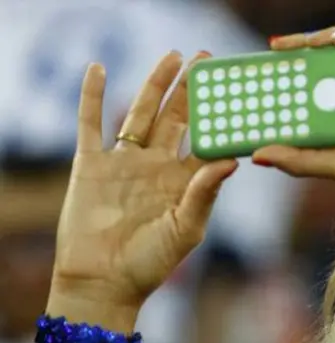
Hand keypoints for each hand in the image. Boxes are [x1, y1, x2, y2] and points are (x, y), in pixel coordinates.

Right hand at [52, 51, 237, 309]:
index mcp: (184, 181)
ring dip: (154, 84)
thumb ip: (205, 193)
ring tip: (171, 57)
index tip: (234, 90)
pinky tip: (99, 69)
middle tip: (205, 58)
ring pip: (141, 113)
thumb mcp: (187, 228)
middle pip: (176, 118)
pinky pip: (90, 123)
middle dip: (190, 89)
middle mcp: (156, 167)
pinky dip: (92, 96)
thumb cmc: (152, 263)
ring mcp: (124, 163)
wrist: (104, 282)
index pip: (205, 139)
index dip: (218, 116)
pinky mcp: (92, 165)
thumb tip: (232, 160)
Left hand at [253, 16, 334, 218]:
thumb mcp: (334, 162)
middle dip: (306, 47)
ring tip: (301, 47)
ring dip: (327, 35)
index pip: (330, 78)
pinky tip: (334, 43)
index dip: (303, 68)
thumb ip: (300, 158)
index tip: (276, 68)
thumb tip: (258, 154)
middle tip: (278, 51)